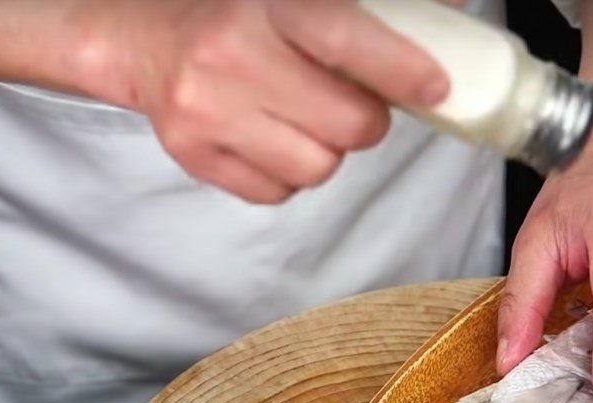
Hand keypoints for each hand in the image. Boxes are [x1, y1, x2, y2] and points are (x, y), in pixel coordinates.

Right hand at [68, 0, 451, 202]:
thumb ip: (366, 8)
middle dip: (365, 121)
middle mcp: (230, 56)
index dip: (402, 70)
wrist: (144, 39)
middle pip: (349, 125)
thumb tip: (448, 16)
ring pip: (318, 168)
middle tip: (353, 106)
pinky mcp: (196, 157)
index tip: (435, 87)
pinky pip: (279, 192)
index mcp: (266, 4)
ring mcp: (208, 112)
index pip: (348, 42)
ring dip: (325, 149)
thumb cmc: (234, 15)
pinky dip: (287, 173)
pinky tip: (270, 138)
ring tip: (303, 119)